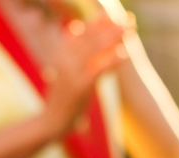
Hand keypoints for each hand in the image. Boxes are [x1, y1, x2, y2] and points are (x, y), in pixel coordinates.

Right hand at [42, 17, 126, 137]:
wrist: (49, 122)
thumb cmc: (60, 98)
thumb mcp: (63, 70)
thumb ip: (71, 51)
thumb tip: (75, 27)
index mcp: (60, 55)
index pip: (82, 32)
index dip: (99, 22)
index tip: (115, 14)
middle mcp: (63, 60)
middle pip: (90, 37)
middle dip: (110, 27)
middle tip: (129, 20)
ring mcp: (70, 73)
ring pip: (94, 49)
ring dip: (113, 38)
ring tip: (129, 31)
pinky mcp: (77, 87)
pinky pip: (98, 70)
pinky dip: (112, 61)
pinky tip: (124, 55)